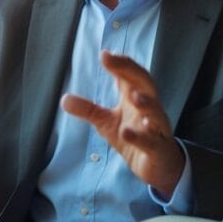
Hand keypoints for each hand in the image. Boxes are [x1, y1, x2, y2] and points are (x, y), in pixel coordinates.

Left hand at [62, 50, 184, 196]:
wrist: (158, 167)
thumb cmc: (134, 136)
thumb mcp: (106, 122)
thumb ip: (88, 110)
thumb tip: (64, 99)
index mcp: (138, 98)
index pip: (131, 75)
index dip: (120, 64)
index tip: (104, 55)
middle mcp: (151, 109)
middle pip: (147, 84)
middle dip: (132, 71)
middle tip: (114, 62)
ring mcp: (158, 129)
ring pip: (156, 113)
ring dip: (147, 104)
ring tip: (134, 97)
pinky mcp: (158, 150)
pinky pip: (152, 142)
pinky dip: (141, 137)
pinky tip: (127, 132)